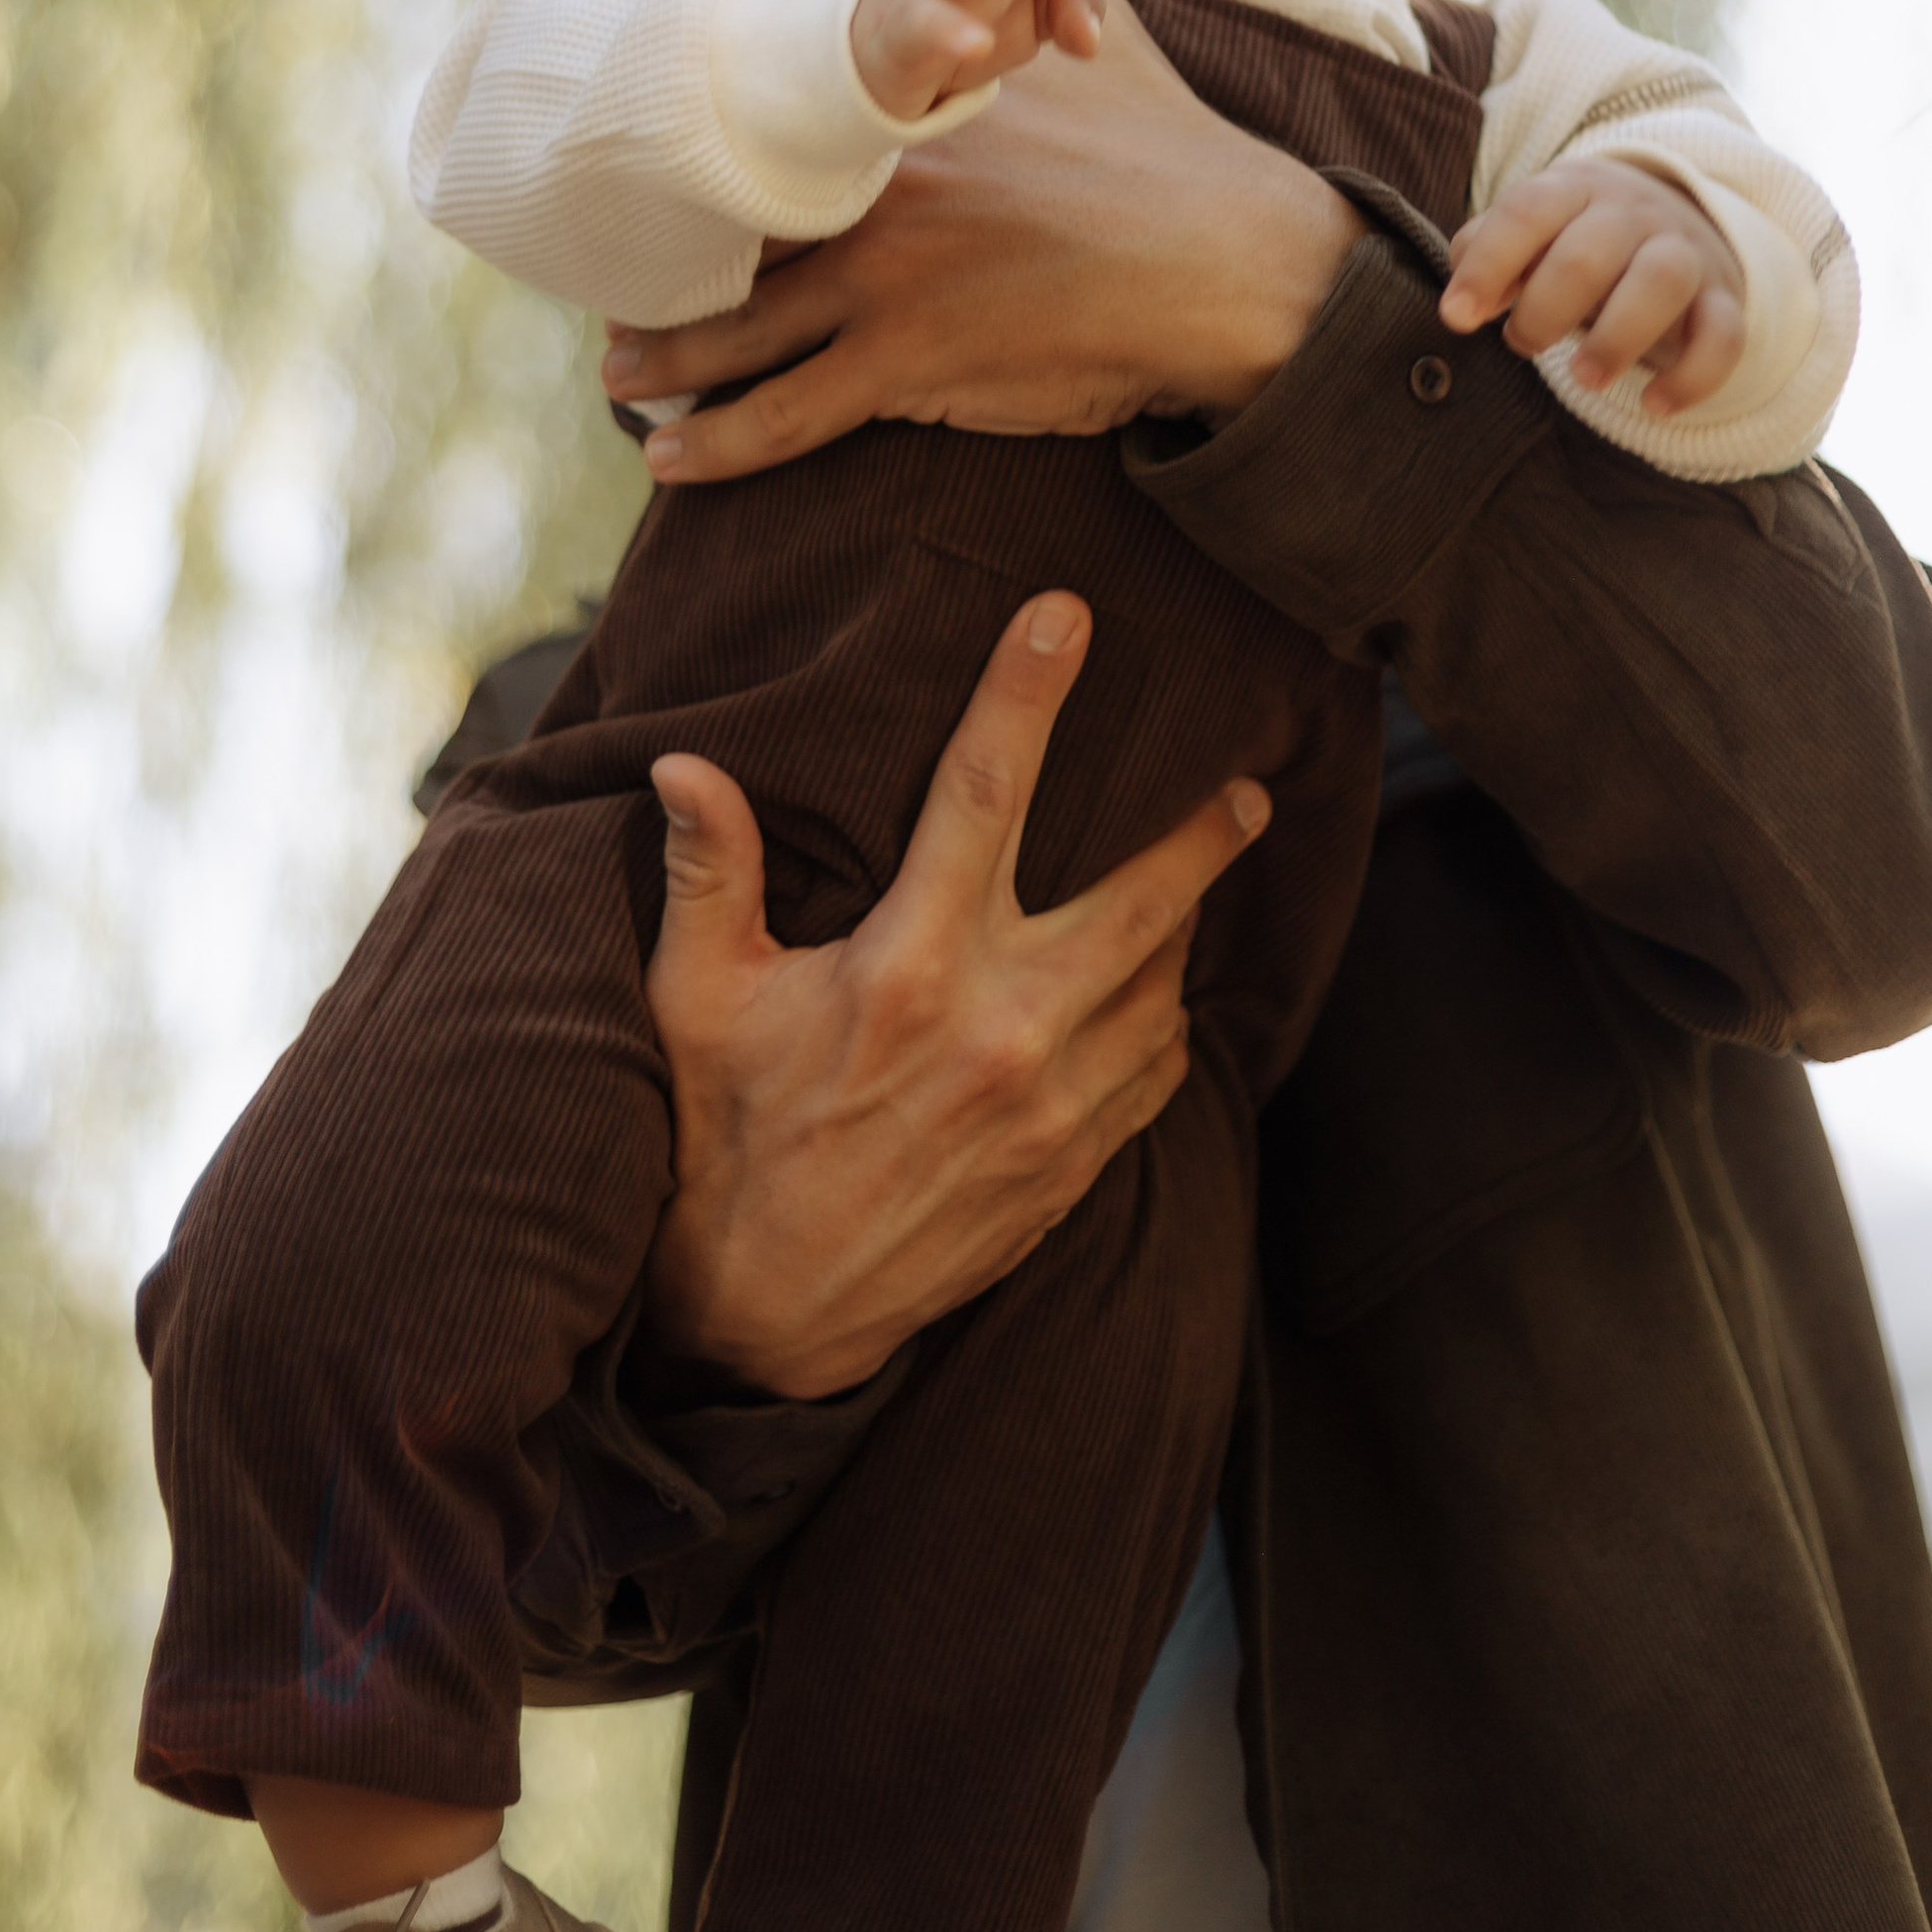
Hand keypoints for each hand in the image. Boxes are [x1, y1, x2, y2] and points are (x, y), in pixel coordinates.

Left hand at [606, 0, 1365, 481]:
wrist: (1229, 265)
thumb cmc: (1174, 154)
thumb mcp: (1098, 42)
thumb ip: (1032, 2)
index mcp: (909, 111)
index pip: (782, 126)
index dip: (716, 155)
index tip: (664, 170)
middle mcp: (875, 188)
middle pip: (733, 224)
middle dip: (662, 258)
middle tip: (603, 287)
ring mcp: (884, 276)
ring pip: (737, 325)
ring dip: (666, 356)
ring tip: (619, 377)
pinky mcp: (908, 362)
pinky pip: (786, 414)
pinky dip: (717, 442)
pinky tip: (668, 459)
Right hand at [642, 589, 1268, 1398]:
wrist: (762, 1316)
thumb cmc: (720, 1137)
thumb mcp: (696, 999)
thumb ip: (710, 874)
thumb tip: (686, 762)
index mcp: (907, 967)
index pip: (983, 793)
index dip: (1026, 693)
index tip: (1068, 615)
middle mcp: (999, 1030)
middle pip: (1141, 900)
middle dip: (1201, 836)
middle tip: (1244, 784)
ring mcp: (1049, 1108)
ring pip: (1161, 987)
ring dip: (1187, 926)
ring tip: (1205, 877)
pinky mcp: (1069, 1170)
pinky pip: (1155, 1075)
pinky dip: (1166, 1023)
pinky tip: (1157, 994)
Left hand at [1440, 154, 1745, 414]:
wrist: (1677, 219)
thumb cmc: (1576, 238)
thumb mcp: (1530, 231)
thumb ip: (1485, 253)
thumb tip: (1461, 303)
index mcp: (1573, 188)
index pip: (1527, 212)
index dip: (1488, 266)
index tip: (1457, 317)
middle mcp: (1633, 213)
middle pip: (1588, 254)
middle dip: (1544, 310)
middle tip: (1522, 343)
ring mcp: (1686, 252)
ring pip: (1661, 282)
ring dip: (1617, 338)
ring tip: (1582, 378)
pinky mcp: (1724, 298)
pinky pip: (1724, 335)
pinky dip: (1693, 376)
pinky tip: (1655, 406)